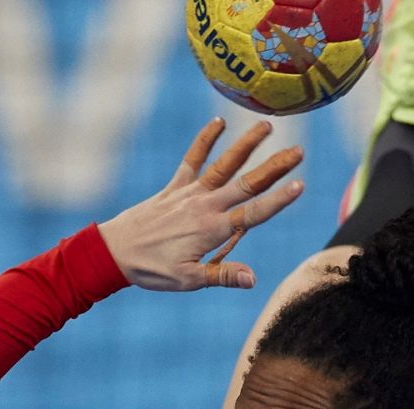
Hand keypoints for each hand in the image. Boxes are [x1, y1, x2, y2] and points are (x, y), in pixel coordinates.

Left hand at [99, 118, 303, 291]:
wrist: (113, 251)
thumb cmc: (151, 270)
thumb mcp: (188, 280)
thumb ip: (222, 276)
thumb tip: (253, 278)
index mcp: (212, 230)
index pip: (253, 213)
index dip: (278, 200)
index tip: (300, 185)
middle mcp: (205, 206)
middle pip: (247, 184)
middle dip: (274, 167)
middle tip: (299, 151)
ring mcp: (190, 193)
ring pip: (224, 164)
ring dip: (246, 145)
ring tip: (268, 125)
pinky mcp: (174, 187)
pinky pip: (193, 159)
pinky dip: (205, 140)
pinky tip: (219, 122)